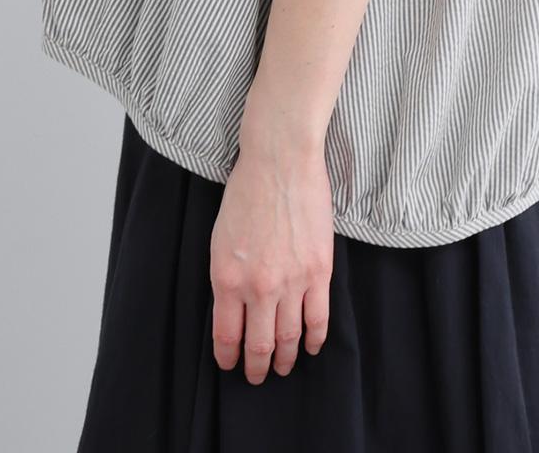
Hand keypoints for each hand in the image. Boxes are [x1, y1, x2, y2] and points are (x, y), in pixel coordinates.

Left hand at [209, 107, 333, 383]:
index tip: (231, 365)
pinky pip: (318, 319)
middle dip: (257, 367)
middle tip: (258, 377)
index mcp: (226, 280)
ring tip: (283, 366)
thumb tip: (234, 310)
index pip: (227, 336)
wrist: (279, 162)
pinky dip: (314, 339)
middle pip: (259, 345)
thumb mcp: (220, 240)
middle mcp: (258, 288)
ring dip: (285, 358)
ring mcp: (292, 282)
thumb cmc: (245, 193)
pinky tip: (310, 347)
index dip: (229, 357)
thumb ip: (227, 278)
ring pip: (289, 338)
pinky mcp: (319, 272)